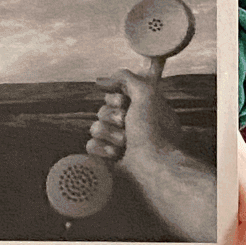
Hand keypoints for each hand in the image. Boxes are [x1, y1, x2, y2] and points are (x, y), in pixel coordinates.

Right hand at [90, 68, 215, 239]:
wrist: (154, 166)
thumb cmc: (155, 131)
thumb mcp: (147, 93)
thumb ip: (125, 78)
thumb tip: (100, 80)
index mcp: (141, 109)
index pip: (113, 96)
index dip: (115, 99)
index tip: (124, 104)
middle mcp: (131, 125)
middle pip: (102, 111)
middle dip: (112, 117)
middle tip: (127, 126)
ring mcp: (119, 143)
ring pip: (96, 128)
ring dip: (110, 135)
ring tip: (125, 144)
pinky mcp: (109, 159)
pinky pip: (91, 146)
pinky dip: (102, 149)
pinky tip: (115, 155)